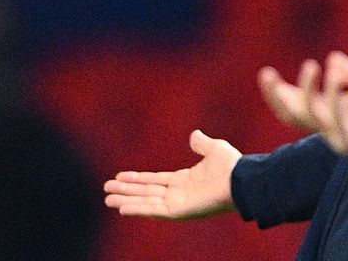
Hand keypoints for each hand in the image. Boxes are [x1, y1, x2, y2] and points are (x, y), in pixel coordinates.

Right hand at [103, 129, 239, 219]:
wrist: (240, 180)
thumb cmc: (231, 166)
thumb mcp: (215, 149)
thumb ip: (202, 144)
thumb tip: (194, 135)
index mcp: (185, 180)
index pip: (155, 180)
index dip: (137, 178)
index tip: (120, 175)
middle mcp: (178, 193)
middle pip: (146, 192)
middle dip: (126, 190)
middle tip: (106, 188)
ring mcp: (178, 204)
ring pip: (146, 202)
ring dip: (126, 200)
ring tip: (108, 198)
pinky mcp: (179, 212)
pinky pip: (154, 211)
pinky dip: (138, 209)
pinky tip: (123, 208)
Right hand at [260, 51, 347, 154]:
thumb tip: (332, 59)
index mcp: (327, 112)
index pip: (293, 105)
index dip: (276, 92)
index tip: (266, 73)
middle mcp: (327, 126)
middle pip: (290, 116)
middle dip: (274, 96)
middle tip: (265, 74)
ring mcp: (337, 137)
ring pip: (308, 116)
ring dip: (306, 90)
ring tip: (311, 65)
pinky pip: (333, 119)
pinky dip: (331, 97)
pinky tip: (332, 75)